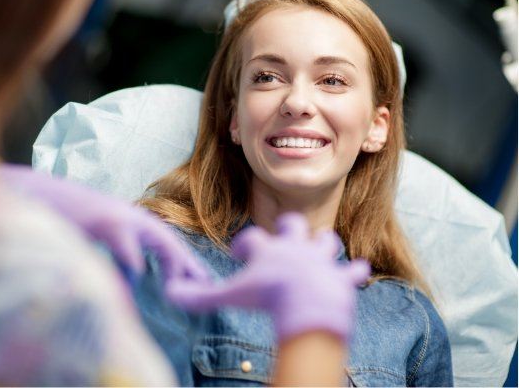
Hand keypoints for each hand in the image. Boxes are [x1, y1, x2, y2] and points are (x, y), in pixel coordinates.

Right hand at [0, 164, 208, 281]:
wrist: (37, 195)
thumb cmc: (67, 220)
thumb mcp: (99, 241)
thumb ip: (119, 257)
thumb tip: (135, 279)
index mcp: (131, 222)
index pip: (165, 241)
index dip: (183, 260)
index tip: (199, 279)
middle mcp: (130, 217)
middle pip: (168, 239)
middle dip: (187, 262)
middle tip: (204, 283)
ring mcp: (118, 216)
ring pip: (156, 237)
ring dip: (171, 260)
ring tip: (179, 284)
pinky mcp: (101, 218)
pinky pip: (123, 241)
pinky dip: (132, 257)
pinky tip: (139, 273)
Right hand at [167, 212, 369, 340]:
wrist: (306, 303)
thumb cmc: (267, 296)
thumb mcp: (230, 295)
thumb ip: (200, 296)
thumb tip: (170, 292)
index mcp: (269, 249)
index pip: (251, 237)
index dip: (244, 245)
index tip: (239, 255)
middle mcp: (296, 247)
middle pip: (293, 224)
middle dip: (289, 228)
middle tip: (283, 240)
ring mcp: (320, 259)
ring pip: (326, 240)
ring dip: (323, 245)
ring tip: (318, 251)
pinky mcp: (340, 277)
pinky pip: (352, 271)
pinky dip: (354, 273)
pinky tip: (358, 271)